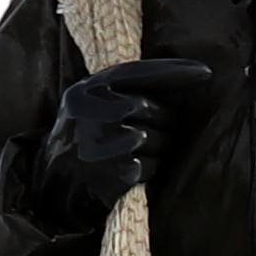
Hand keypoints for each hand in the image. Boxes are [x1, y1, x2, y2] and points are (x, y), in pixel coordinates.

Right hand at [16, 58, 215, 231]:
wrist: (50, 184)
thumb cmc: (79, 138)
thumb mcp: (87, 103)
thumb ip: (119, 90)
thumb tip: (177, 78)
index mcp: (87, 90)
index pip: (140, 73)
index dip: (175, 72)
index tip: (205, 73)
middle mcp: (92, 112)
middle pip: (150, 108)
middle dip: (164, 121)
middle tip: (165, 130)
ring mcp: (102, 144)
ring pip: (154, 138)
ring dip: (159, 147)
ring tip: (146, 152)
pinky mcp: (113, 173)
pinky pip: (150, 165)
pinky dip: (150, 168)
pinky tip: (137, 170)